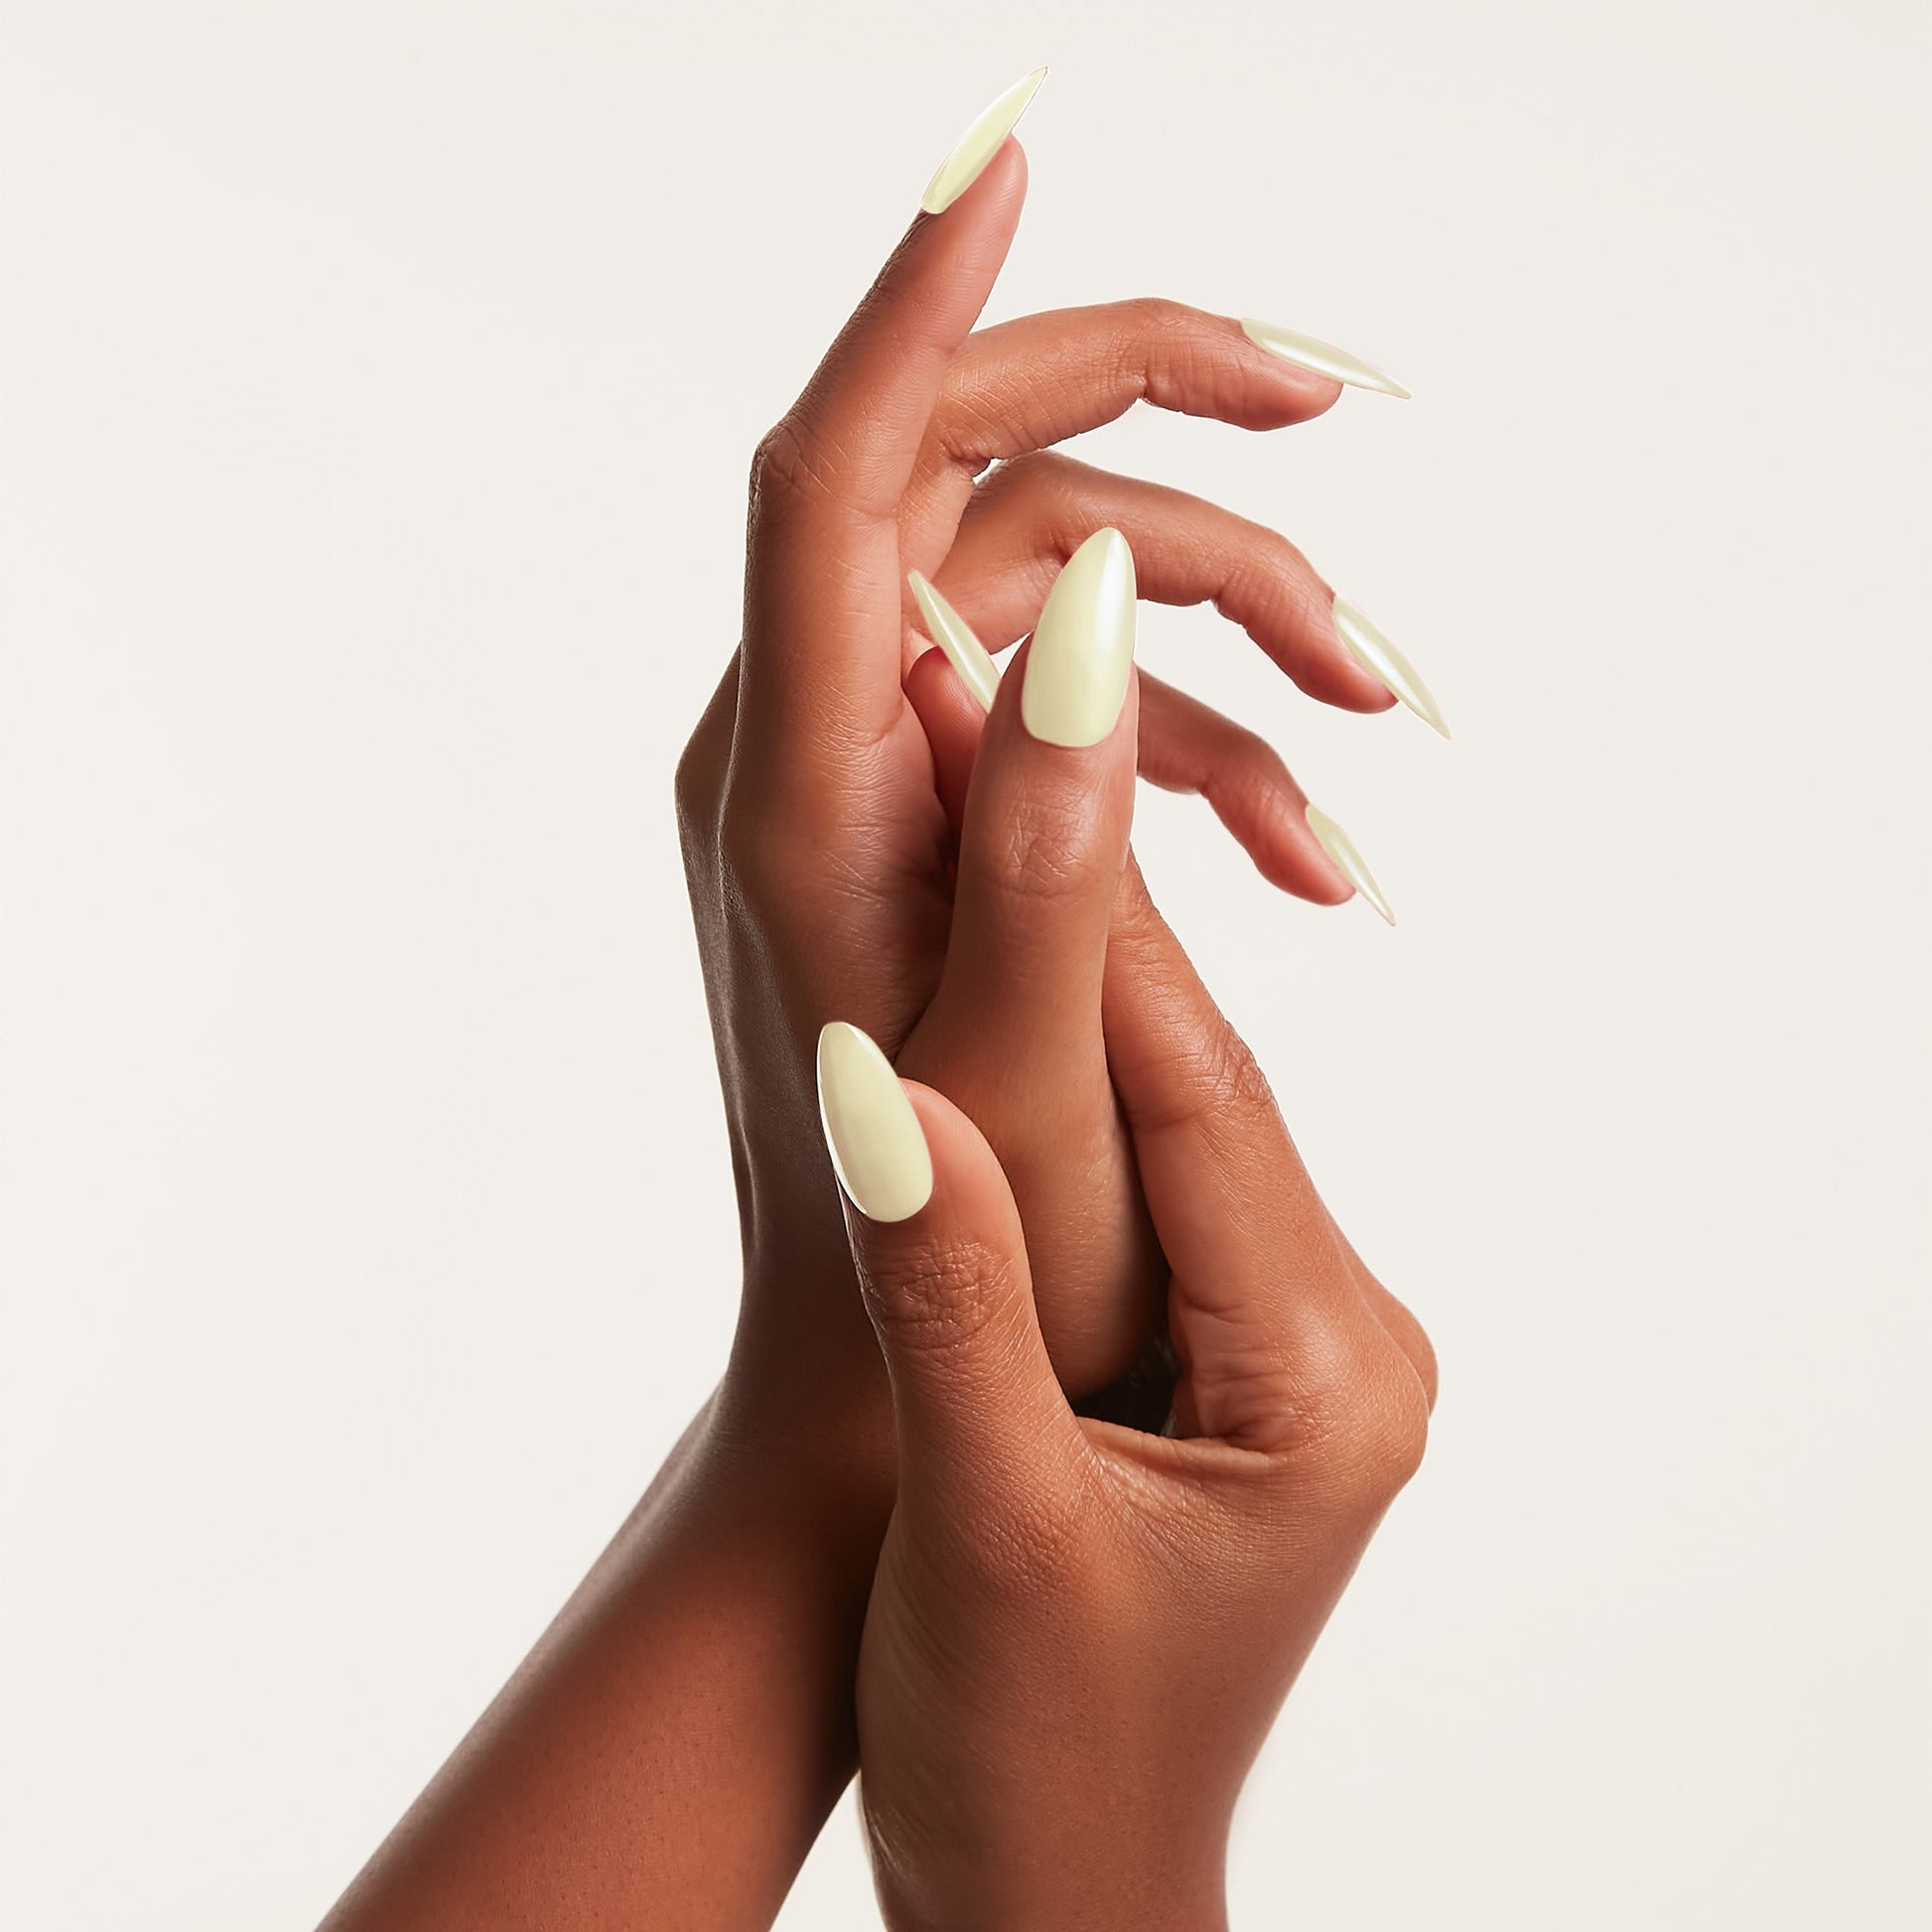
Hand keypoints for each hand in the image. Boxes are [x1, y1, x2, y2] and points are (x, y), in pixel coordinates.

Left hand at [680, 130, 1413, 1420]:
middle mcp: (809, 750)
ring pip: (1047, 603)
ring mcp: (864, 781)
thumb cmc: (954, 1266)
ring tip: (1387, 726)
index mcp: (807, 791)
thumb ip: (1057, 820)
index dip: (921, 299)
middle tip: (1336, 406)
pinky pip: (1061, 719)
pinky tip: (1319, 849)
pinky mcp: (924, 824)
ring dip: (1227, 634)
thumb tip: (1108, 575)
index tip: (1015, 148)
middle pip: (965, 489)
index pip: (831, 471)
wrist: (881, 1385)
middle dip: (1158, 429)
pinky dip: (1190, 751)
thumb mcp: (1038, 1058)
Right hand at [815, 606, 1434, 1929]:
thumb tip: (881, 1076)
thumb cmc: (1038, 1757)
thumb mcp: (992, 1528)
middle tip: (979, 710)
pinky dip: (1050, 1083)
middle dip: (1076, 905)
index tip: (996, 744)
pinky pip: (1130, 1180)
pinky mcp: (1211, 1352)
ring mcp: (1275, 1335)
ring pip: (1156, 1115)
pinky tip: (978, 986)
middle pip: (1187, 1079)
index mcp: (1322, 1368)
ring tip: (968, 795)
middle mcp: (1328, 1329)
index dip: (1085, 913)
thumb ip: (953, 1297)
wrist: (1061, 1897)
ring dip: (1056, 973)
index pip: (1188, 1091)